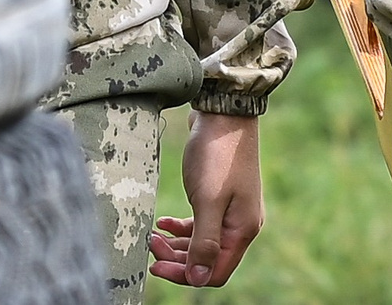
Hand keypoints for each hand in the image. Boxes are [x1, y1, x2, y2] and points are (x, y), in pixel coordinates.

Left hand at [149, 112, 262, 286]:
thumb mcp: (208, 200)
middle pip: (207, 259)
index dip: (185, 274)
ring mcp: (231, 210)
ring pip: (201, 242)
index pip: (215, 272)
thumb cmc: (217, 155)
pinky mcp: (220, 195)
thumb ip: (204, 242)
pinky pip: (200, 223)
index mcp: (242, 230)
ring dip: (176, 244)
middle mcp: (240, 224)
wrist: (223, 113)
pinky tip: (163, 222)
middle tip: (150, 246)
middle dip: (177, 258)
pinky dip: (181, 227)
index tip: (156, 265)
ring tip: (152, 235)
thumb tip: (198, 279)